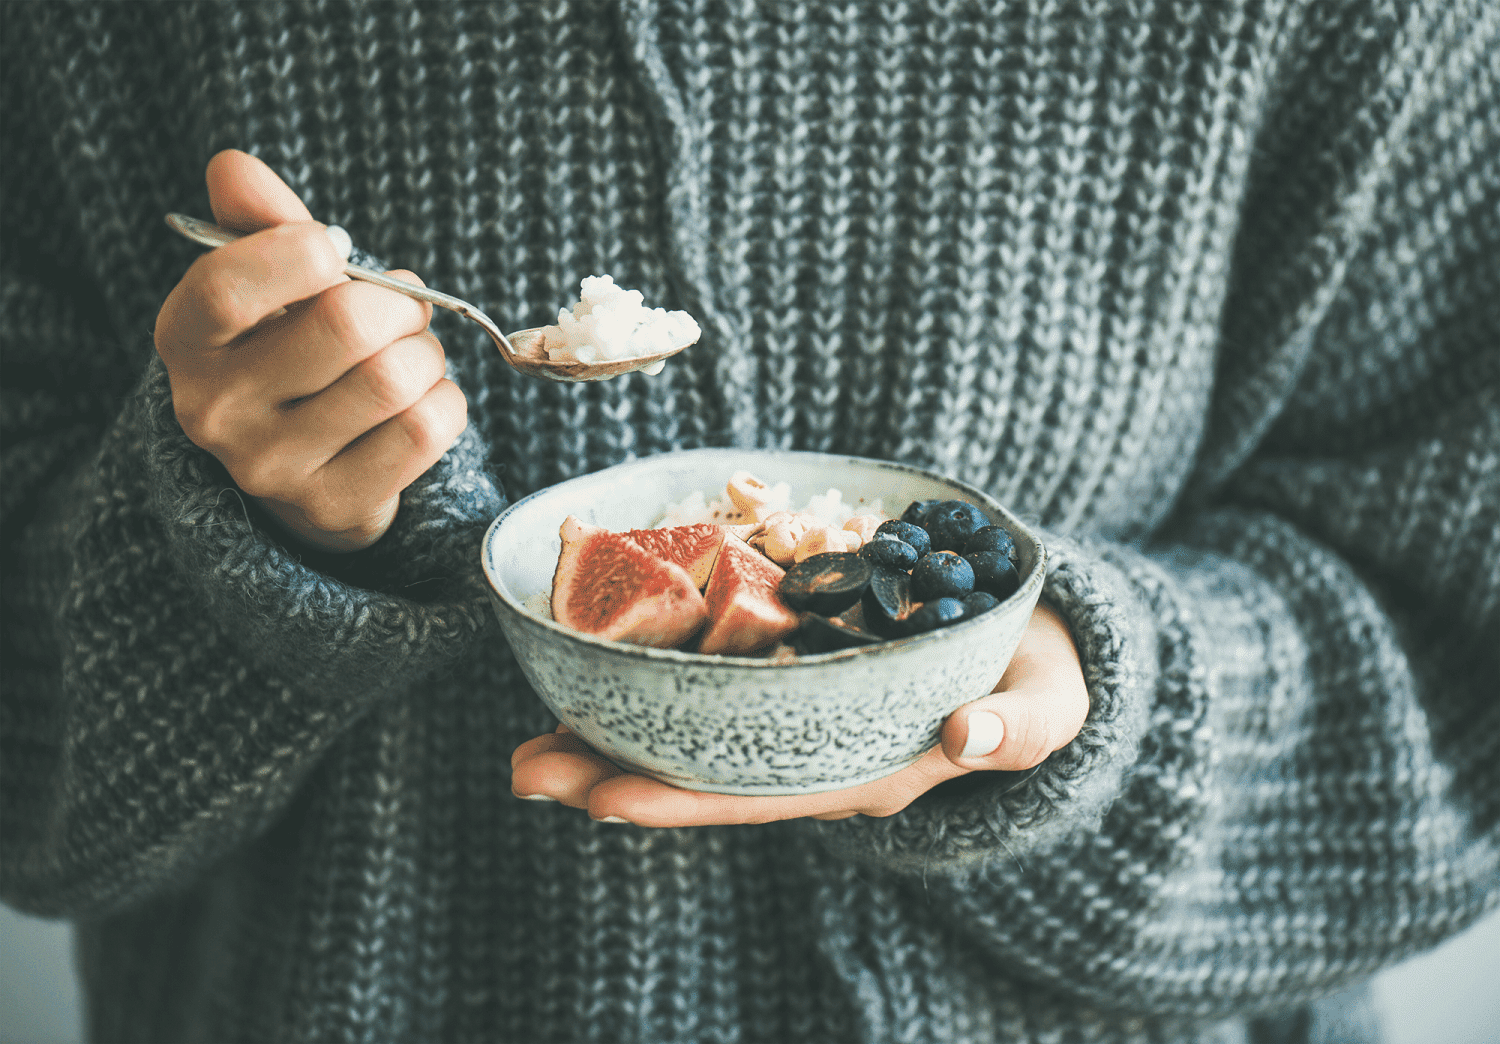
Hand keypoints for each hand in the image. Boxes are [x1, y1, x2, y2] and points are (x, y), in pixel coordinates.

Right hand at [154, 149, 467, 551]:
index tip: (334, 249)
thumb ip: (260, 222)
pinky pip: (427, 428)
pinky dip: (446, 401)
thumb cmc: (292, 350)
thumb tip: (233, 166)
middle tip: (403, 310)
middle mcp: (215, 411)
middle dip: (399, 305)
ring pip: (395, 379)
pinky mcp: (336, 505)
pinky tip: (422, 401)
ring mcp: (274, 468)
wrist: (307, 468)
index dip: (301, 253)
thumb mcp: (270, 285)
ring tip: (411, 357)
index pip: (230, 286)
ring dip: (427, 355)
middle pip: (346, 326)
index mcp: (186, 341)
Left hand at [510, 602, 1088, 825]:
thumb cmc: (1041, 680)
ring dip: (611, 735)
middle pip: (702, 773)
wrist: (1033, 645)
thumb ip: (1021, 726)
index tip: (601, 800)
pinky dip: (651, 681)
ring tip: (529, 737)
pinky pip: (713, 686)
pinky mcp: (794, 673)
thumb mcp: (1049, 704)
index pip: (759, 795)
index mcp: (866, 770)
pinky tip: (596, 668)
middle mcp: (818, 753)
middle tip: (524, 767)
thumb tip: (971, 738)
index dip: (681, 799)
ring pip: (693, 735)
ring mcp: (800, 716)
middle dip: (613, 775)